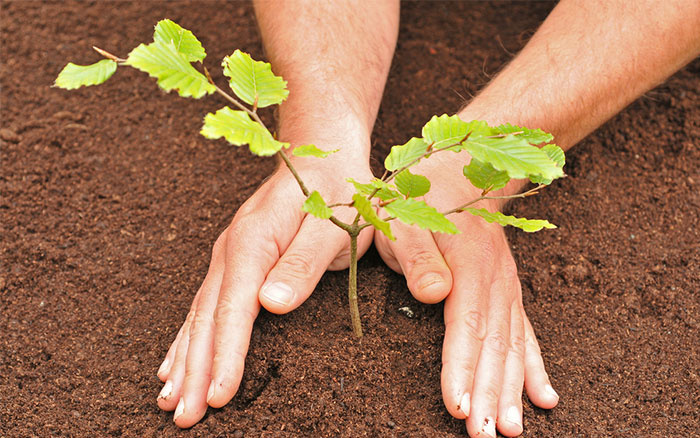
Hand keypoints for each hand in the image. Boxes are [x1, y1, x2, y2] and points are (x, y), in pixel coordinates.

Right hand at [155, 144, 373, 427]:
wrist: (322, 155)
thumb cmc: (335, 192)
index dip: (225, 353)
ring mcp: (228, 256)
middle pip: (207, 317)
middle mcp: (231, 250)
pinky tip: (175, 360)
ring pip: (199, 314)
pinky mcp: (234, 261)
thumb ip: (304, 263)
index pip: (234, 307)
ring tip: (170, 399)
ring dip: (184, 358)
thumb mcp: (331, 225)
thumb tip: (271, 305)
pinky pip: (205, 305)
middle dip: (195, 368)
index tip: (217, 395)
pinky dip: (188, 337)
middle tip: (183, 416)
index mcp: (253, 242)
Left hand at [374, 151, 558, 437]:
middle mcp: (494, 279)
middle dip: (490, 394)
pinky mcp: (507, 292)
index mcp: (468, 263)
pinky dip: (534, 368)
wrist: (458, 170)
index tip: (458, 406)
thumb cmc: (420, 197)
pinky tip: (545, 399)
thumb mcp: (404, 217)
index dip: (462, 367)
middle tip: (485, 436)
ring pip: (512, 346)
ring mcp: (506, 287)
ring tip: (511, 431)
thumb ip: (415, 253)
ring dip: (512, 390)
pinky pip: (526, 334)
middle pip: (494, 344)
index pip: (465, 324)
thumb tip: (431, 293)